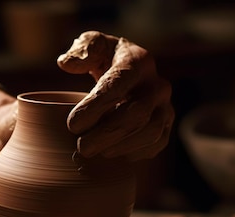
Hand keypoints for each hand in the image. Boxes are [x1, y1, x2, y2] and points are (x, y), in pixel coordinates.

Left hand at [57, 31, 173, 160]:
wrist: (132, 71)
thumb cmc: (106, 58)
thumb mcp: (93, 45)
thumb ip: (81, 50)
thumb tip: (66, 64)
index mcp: (138, 61)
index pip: (117, 85)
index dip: (95, 107)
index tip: (72, 125)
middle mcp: (157, 84)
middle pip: (137, 113)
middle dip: (107, 134)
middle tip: (81, 148)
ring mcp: (166, 105)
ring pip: (151, 131)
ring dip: (122, 146)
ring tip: (97, 153)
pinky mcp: (168, 124)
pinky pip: (157, 142)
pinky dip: (136, 152)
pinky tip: (113, 154)